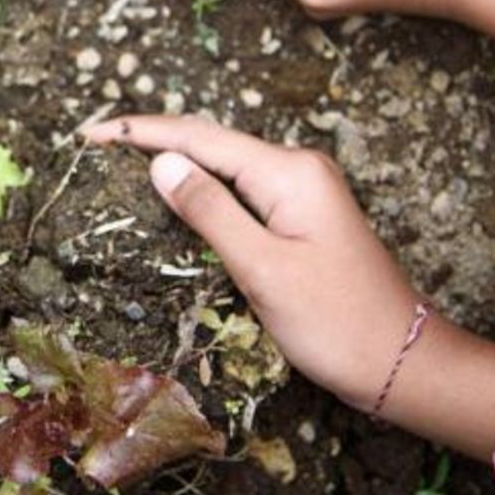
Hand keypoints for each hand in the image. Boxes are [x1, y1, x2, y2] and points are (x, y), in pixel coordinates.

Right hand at [80, 115, 418, 409]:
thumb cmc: (336, 324)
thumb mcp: (263, 270)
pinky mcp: (304, 216)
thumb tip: (160, 162)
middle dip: (153, 137)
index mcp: (289, 172)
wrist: (404, 362)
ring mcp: (305, 191)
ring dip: (177, 158)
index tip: (89, 133)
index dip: (140, 132)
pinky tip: (178, 193)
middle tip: (95, 143)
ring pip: (226, 163)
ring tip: (121, 160)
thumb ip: (210, 212)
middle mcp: (298, 168)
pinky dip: (204, 184)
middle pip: (212, 140)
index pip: (200, 137)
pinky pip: (243, 187)